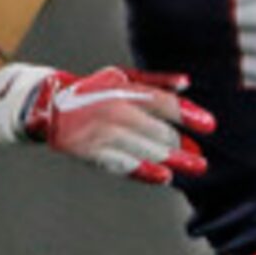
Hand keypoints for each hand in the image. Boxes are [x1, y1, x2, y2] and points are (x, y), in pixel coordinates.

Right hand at [0, 64, 213, 184]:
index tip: (210, 125)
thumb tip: (186, 83)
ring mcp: (99, 132)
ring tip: (194, 166)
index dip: (187, 114)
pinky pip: (121, 163)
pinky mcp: (88, 150)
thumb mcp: (120, 78)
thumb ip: (155, 81)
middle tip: (201, 156)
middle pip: (155, 130)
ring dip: (171, 160)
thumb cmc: (92, 90)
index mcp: (121, 90)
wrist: (45, 104)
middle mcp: (111, 111)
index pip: (161, 102)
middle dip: (181, 144)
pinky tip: (164, 176)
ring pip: (142, 149)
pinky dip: (144, 171)